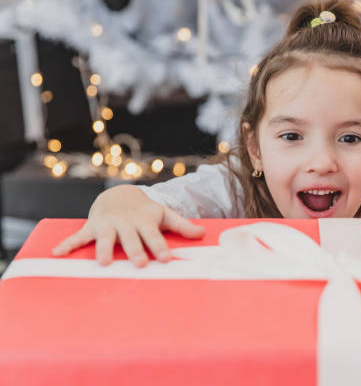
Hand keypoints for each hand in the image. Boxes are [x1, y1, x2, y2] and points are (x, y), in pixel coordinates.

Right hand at [52, 185, 204, 266]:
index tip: (166, 259)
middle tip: (140, 264)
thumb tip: (203, 233)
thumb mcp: (164, 215)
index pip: (154, 236)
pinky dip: (68, 244)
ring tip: (103, 263)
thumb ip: (182, 225)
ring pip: (105, 238)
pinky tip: (57, 253)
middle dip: (135, 250)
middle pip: (131, 239)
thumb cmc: (145, 211)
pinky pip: (78, 236)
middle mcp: (126, 224)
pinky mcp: (92, 226)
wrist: (120, 195)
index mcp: (145, 222)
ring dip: (104, 250)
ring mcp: (107, 225)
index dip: (160, 247)